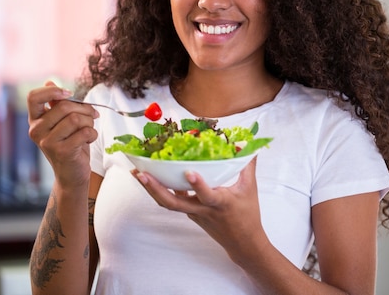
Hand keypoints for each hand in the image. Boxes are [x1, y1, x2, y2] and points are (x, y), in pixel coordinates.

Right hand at [27, 81, 98, 189]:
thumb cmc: (70, 144)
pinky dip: (93, 134)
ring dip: (90, 122)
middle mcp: (36, 130)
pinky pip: (85, 132)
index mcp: (35, 120)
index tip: (69, 93)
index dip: (52, 91)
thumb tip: (49, 81)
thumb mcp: (62, 122)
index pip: (33, 97)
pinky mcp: (61, 151)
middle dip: (85, 109)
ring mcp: (47, 142)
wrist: (72, 173)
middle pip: (65, 107)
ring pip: (76, 119)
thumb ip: (57, 104)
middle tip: (93, 115)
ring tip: (89, 130)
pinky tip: (89, 140)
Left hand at [133, 157, 267, 261]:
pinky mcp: (190, 213)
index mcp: (220, 203)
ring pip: (169, 203)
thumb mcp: (250, 189)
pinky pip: (174, 201)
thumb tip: (249, 146)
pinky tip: (152, 176)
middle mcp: (203, 209)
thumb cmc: (247, 215)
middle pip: (173, 203)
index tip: (189, 172)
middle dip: (155, 188)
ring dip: (152, 189)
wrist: (242, 243)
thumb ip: (248, 166)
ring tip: (138, 173)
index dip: (198, 186)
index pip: (207, 195)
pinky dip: (162, 190)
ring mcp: (194, 213)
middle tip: (141, 173)